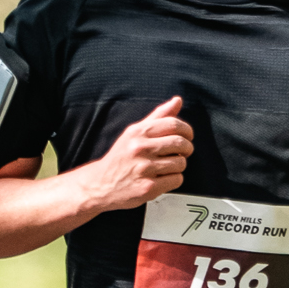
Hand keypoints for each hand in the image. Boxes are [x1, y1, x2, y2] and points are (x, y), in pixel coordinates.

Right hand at [81, 97, 191, 211]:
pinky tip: (163, 178)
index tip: (187, 136)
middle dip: (187, 148)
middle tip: (182, 152)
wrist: (101, 184)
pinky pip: (176, 180)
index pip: (173, 124)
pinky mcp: (148, 187)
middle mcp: (140, 148)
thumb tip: (178, 100)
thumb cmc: (121, 157)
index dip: (187, 130)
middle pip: (180, 143)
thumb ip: (157, 117)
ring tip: (167, 166)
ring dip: (179, 166)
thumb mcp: (134, 133)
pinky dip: (174, 179)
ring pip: (180, 163)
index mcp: (138, 132)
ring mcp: (144, 168)